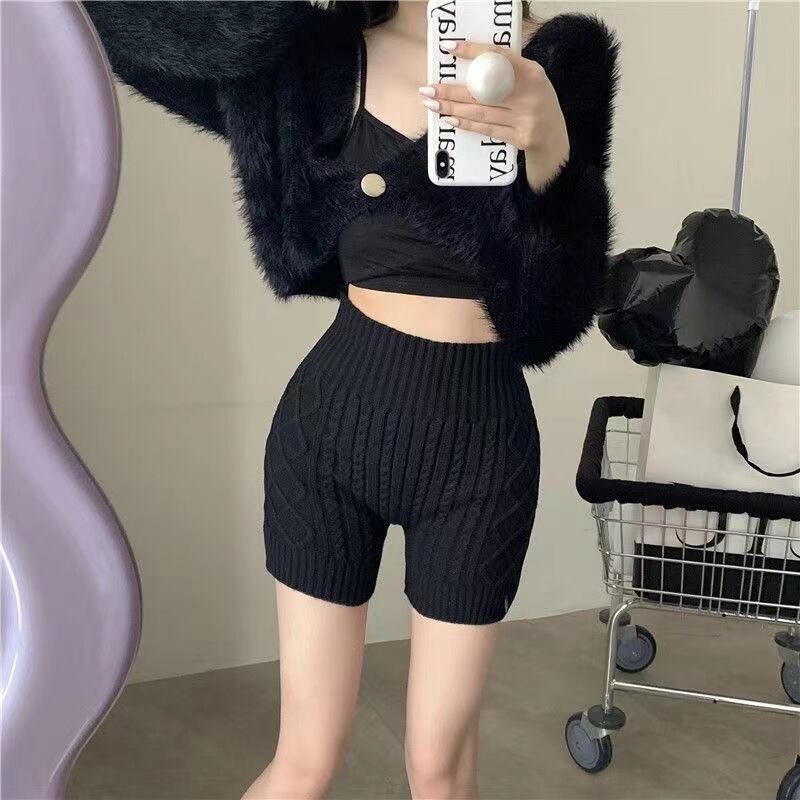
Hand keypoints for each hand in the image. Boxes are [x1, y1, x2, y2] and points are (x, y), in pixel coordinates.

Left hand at [419, 40, 569, 191]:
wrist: (554, 136)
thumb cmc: (536, 101)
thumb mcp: (531, 78)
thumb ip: (508, 70)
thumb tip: (473, 61)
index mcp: (531, 73)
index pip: (498, 58)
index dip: (472, 52)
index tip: (449, 48)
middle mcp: (528, 95)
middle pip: (483, 90)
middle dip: (451, 90)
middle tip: (428, 88)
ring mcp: (524, 118)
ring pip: (481, 111)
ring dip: (452, 108)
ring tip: (432, 103)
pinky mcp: (518, 137)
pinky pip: (487, 129)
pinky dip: (467, 124)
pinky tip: (450, 119)